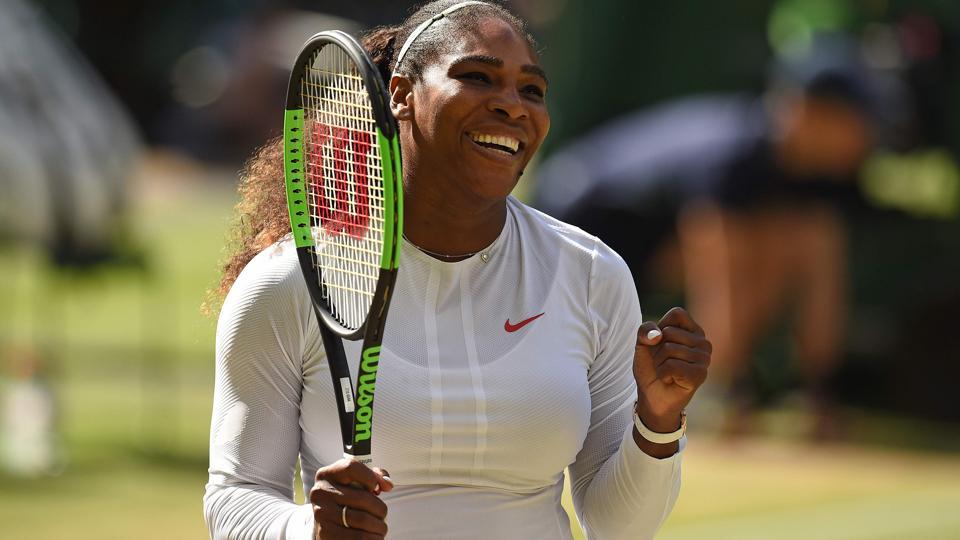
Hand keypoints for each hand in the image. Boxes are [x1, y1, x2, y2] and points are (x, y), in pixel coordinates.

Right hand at [310, 458, 393, 538]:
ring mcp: (322, 514)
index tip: (376, 488)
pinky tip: (373, 536)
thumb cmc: (346, 499)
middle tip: (382, 514)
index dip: (370, 477)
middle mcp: (321, 493)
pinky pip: (358, 537)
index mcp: (327, 475)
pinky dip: (373, 538)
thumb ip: (374, 475)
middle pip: (363, 498)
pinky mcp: (326, 534)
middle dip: (380, 508)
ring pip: (363, 520)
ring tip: (380, 527)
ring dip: (379, 526)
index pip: (351, 467)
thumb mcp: (355, 482)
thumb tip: (387, 484)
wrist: (327, 523)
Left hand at [633, 307, 710, 431]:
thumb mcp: (643, 344)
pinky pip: (672, 365)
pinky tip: (670, 380)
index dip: (661, 328)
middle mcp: (703, 342)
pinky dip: (663, 374)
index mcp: (693, 330)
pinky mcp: (700, 374)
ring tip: (666, 372)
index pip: (678, 313)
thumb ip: (645, 331)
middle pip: (670, 332)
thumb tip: (657, 335)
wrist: (652, 396)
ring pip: (669, 349)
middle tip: (662, 363)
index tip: (660, 343)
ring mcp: (704, 359)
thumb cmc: (651, 368)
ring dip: (659, 363)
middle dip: (657, 350)